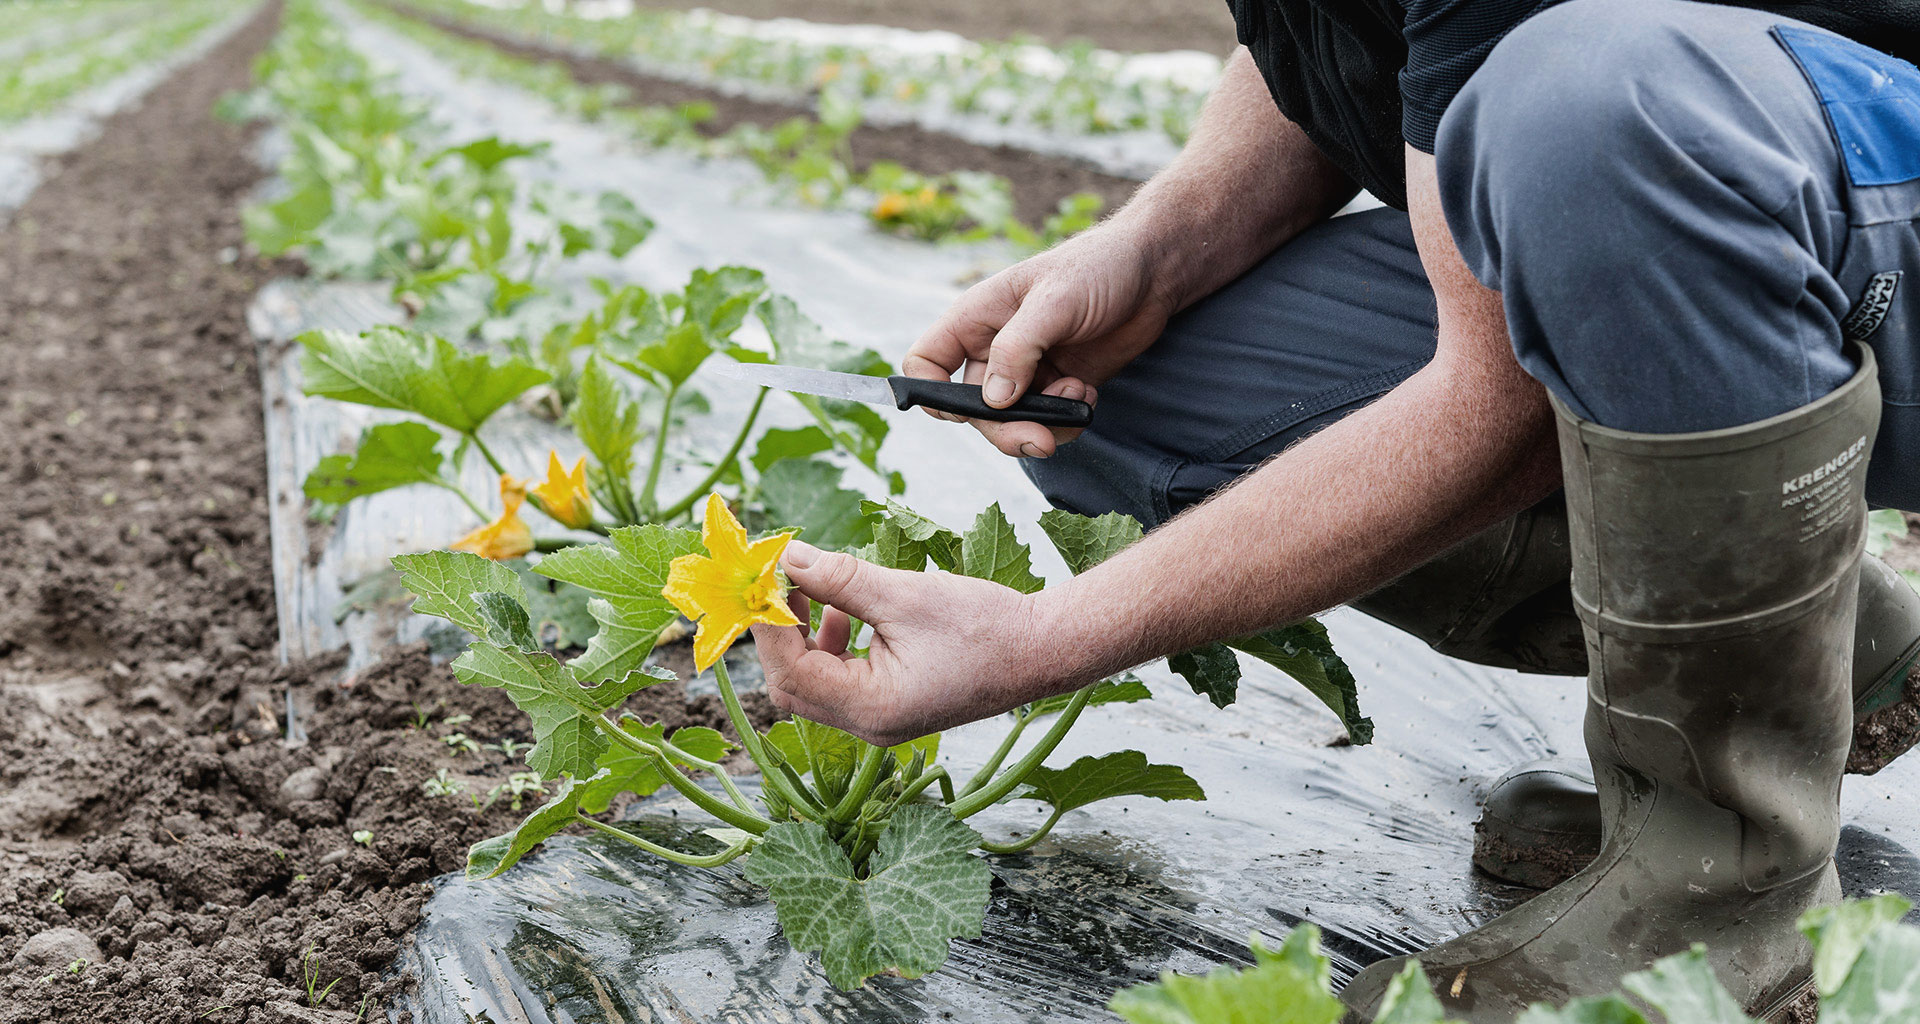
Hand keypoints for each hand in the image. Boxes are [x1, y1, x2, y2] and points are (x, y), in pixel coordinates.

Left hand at [750, 541, 1076, 746]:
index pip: (792, 671)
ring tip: (814, 587)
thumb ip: (840, 580)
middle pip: (793, 686)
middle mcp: (870, 725)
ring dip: (804, 635)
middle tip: (779, 579)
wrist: (1044, 650)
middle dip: (780, 631)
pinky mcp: (892, 705)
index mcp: (872, 708)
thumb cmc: (986, 627)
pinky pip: (841, 681)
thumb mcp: (905, 595)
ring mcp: (881, 720)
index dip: (769, 622)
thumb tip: (789, 558)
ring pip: (814, 683)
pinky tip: (846, 611)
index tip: (763, 576)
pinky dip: (831, 645)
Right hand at [904, 222, 1173, 458]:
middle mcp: (994, 347)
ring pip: (1011, 422)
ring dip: (1043, 425)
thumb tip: (993, 400)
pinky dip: (1068, 419)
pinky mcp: (1059, 385)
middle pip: (972, 408)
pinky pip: (1048, 421)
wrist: (1155, 272)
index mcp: (977, 318)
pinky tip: (1089, 392)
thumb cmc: (1099, 267)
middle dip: (1004, 429)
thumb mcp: (1055, 300)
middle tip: (1041, 439)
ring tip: (1079, 396)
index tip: (958, 414)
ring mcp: (1027, 370)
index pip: (926, 361)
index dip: (929, 391)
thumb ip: (1019, 347)